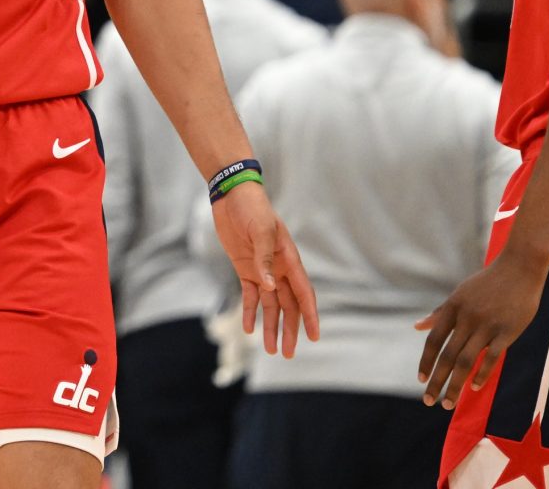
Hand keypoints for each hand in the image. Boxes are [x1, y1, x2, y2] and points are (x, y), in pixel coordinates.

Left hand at [211, 181, 319, 356]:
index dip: (310, 315)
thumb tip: (269, 288)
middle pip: (288, 306)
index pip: (304, 293)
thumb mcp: (260, 231)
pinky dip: (251, 311)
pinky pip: (251, 296)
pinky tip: (249, 328)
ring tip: (270, 349)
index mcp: (289, 261)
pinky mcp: (246, 269)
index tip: (315, 336)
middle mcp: (279, 269)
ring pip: (271, 305)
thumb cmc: (252, 209)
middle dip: (289, 329)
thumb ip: (264, 259)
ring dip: (270, 326)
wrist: (233, 196)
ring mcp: (263, 271)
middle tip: (288, 353)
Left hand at [416, 246, 546, 407]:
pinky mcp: (508, 332)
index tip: (420, 380)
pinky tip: (474, 387)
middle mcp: (467, 318)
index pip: (434, 340)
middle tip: (428, 401)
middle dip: (436, 381)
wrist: (519, 269)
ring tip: (448, 403)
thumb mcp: (459, 295)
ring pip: (466, 361)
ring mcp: (487, 326)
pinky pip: (492, 357)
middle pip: (447, 356)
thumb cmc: (487, 283)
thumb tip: (417, 326)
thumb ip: (440, 314)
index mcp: (453, 309)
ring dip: (455, 385)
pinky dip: (482, 374)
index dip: (426, 361)